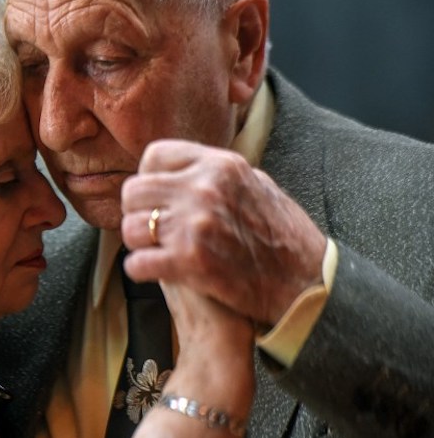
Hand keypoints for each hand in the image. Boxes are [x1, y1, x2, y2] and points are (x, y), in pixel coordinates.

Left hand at [121, 139, 326, 325]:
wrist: (306, 281)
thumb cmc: (283, 235)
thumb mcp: (255, 183)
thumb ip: (216, 173)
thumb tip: (182, 165)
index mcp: (219, 165)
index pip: (154, 156)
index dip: (149, 177)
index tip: (155, 196)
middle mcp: (203, 189)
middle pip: (134, 191)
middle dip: (137, 211)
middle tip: (149, 228)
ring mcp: (195, 225)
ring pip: (131, 227)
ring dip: (138, 243)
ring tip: (153, 250)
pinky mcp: (189, 261)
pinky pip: (136, 262)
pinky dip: (139, 269)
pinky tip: (152, 271)